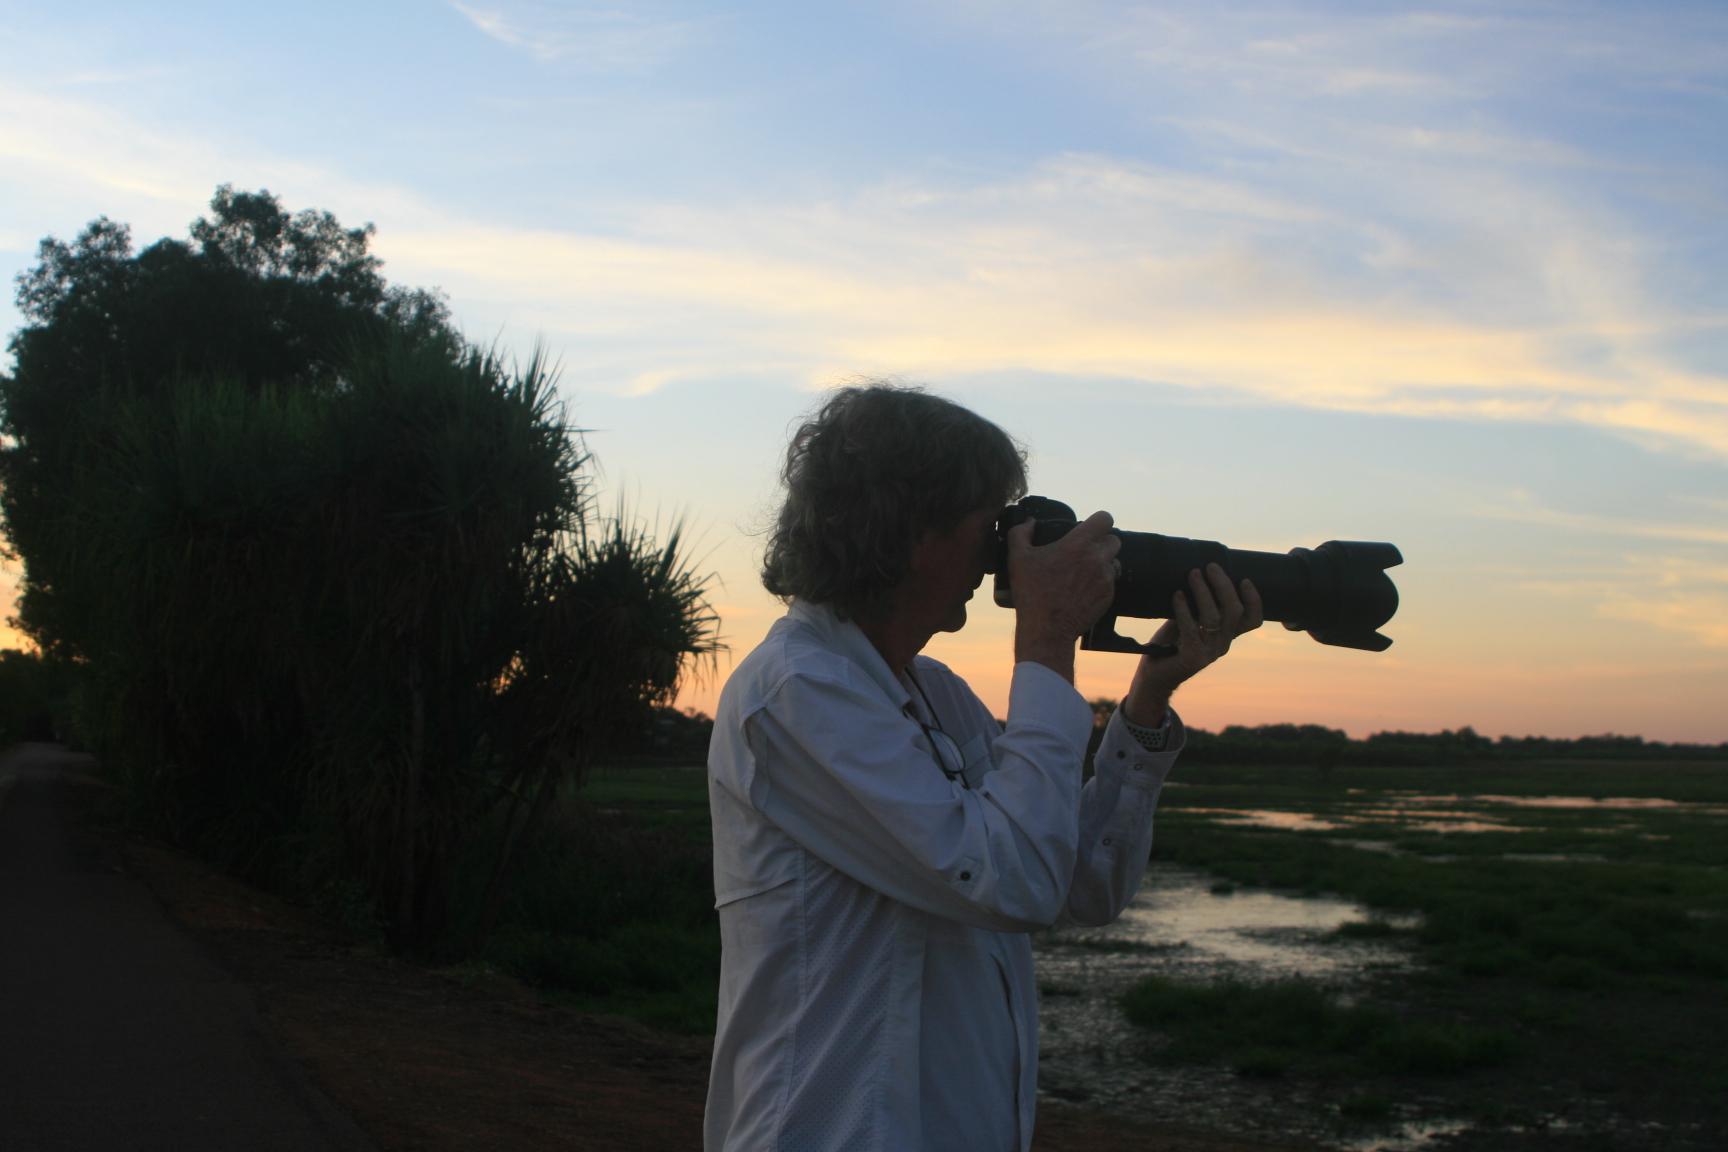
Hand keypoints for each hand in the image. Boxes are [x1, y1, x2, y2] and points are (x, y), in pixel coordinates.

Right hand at [1007, 510, 1120, 680]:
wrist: (1047, 629)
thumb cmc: (1031, 592)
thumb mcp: (1017, 558)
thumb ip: (1020, 533)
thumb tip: (1029, 523)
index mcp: (1078, 544)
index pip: (1105, 518)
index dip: (1097, 521)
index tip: (1088, 528)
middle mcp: (1097, 559)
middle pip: (1113, 540)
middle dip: (1101, 543)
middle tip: (1083, 553)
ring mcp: (1106, 579)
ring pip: (1113, 562)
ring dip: (1102, 564)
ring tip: (1082, 573)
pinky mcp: (1108, 597)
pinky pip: (1110, 583)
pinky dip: (1099, 584)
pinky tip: (1081, 591)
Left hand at [1122, 563, 1263, 725]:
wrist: (1154, 676)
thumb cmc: (1171, 644)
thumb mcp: (1188, 621)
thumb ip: (1196, 605)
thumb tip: (1196, 574)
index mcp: (1227, 635)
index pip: (1253, 620)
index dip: (1254, 600)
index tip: (1244, 579)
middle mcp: (1223, 644)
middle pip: (1235, 612)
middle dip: (1224, 586)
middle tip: (1211, 567)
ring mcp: (1209, 652)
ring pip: (1214, 618)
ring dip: (1203, 592)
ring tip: (1193, 574)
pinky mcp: (1193, 658)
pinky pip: (1191, 629)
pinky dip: (1183, 610)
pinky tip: (1176, 595)